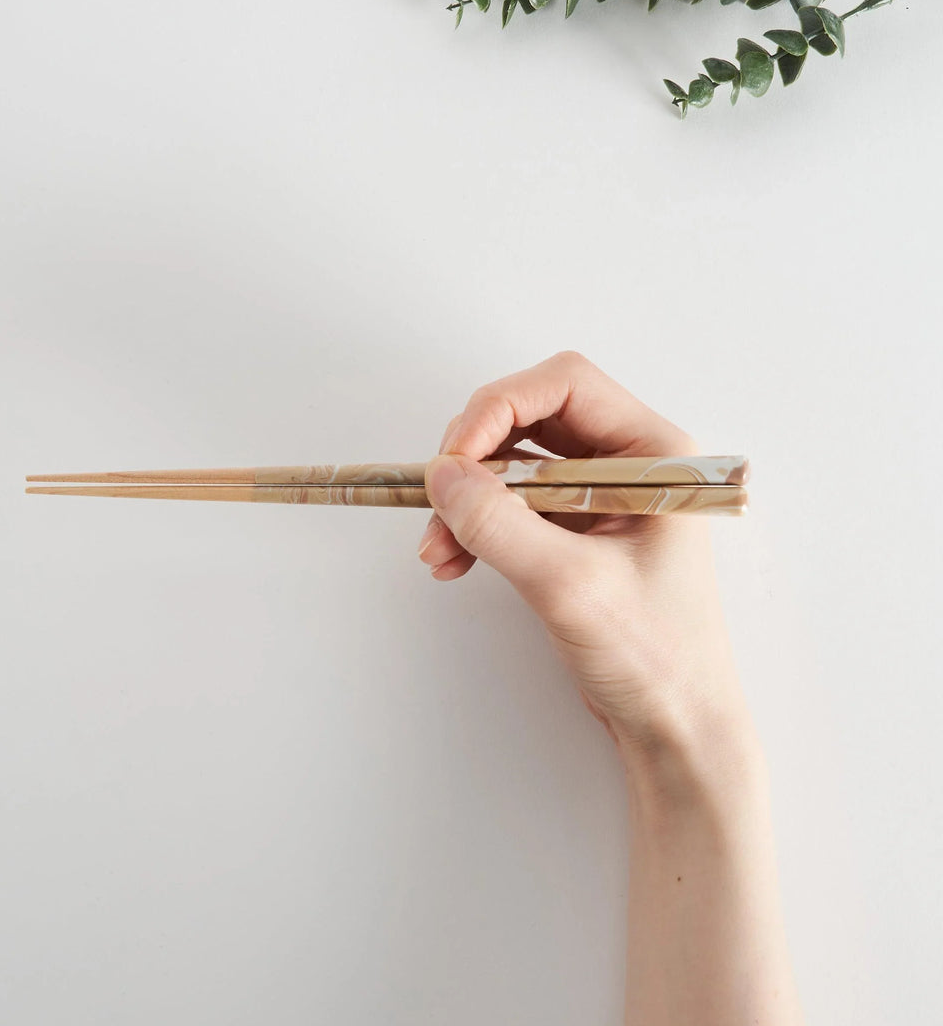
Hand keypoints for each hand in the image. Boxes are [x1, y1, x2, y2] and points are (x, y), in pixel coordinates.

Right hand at [417, 351, 751, 766]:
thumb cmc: (655, 656)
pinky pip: (510, 505)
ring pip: (512, 463)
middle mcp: (626, 464)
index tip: (456, 455)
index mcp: (653, 454)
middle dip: (475, 454)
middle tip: (440, 497)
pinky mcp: (573, 531)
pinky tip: (452, 560)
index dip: (500, 406)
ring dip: (466, 497)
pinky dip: (475, 525)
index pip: (565, 385)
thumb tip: (441, 475)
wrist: (674, 726)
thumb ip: (500, 524)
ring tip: (438, 548)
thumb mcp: (570, 585)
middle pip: (530, 417)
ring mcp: (597, 497)